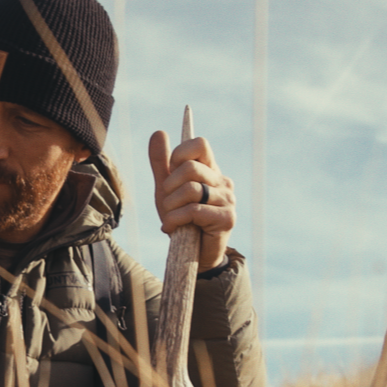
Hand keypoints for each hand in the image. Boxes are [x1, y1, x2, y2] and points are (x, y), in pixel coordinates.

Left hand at [149, 129, 234, 270]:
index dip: (179, 154)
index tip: (171, 173)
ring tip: (169, 218)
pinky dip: (175, 220)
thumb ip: (161, 162)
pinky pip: (194, 210)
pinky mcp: (227, 218)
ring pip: (190, 189)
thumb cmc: (181, 219)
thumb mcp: (166, 189)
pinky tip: (172, 229)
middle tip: (167, 203)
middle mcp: (222, 181)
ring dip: (170, 207)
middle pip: (190, 167)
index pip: (200, 144)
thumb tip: (159, 132)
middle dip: (169, 186)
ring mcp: (227, 199)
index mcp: (210, 170)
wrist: (192, 254)